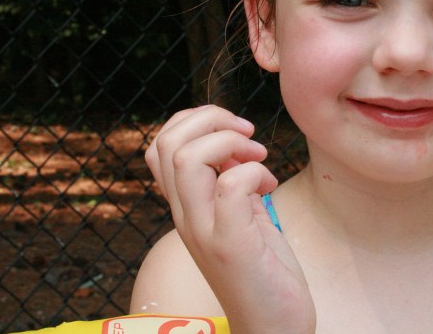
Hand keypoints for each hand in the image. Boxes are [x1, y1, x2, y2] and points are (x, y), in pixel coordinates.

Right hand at [150, 105, 315, 333]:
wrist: (274, 326)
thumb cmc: (263, 269)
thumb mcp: (240, 215)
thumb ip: (228, 181)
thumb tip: (234, 141)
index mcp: (185, 207)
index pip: (158, 146)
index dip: (193, 120)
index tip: (234, 130)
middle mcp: (185, 217)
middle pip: (166, 143)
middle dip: (210, 119)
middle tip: (248, 135)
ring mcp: (203, 232)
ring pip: (188, 160)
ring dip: (230, 142)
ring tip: (258, 157)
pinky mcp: (230, 245)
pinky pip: (229, 187)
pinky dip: (253, 172)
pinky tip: (270, 186)